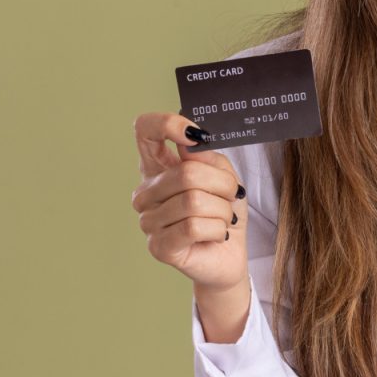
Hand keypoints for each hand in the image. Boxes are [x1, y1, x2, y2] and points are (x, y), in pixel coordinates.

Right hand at [130, 112, 248, 292]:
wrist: (229, 253)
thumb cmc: (223, 212)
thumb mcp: (224, 176)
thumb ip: (207, 158)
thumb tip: (189, 143)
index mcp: (157, 168)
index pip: (145, 129)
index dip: (168, 124)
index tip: (195, 134)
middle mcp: (145, 193)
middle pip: (187, 173)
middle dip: (222, 185)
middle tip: (231, 197)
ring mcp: (148, 221)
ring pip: (193, 201)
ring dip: (222, 210)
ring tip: (223, 218)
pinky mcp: (159, 247)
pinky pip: (195, 226)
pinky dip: (217, 229)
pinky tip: (216, 234)